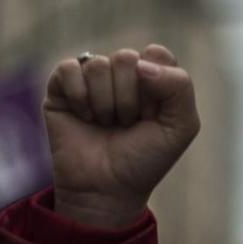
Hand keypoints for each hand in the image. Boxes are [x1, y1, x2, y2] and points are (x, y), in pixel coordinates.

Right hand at [42, 43, 199, 227]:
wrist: (107, 189)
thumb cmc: (145, 159)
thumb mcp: (181, 126)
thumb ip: (180, 87)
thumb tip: (140, 63)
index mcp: (152, 77)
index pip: (156, 54)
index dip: (156, 87)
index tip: (153, 116)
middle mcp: (121, 73)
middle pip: (126, 58)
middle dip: (129, 99)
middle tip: (127, 124)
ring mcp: (91, 79)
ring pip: (98, 65)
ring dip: (105, 104)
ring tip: (106, 124)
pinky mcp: (61, 86)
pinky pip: (69, 69)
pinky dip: (80, 97)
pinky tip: (84, 118)